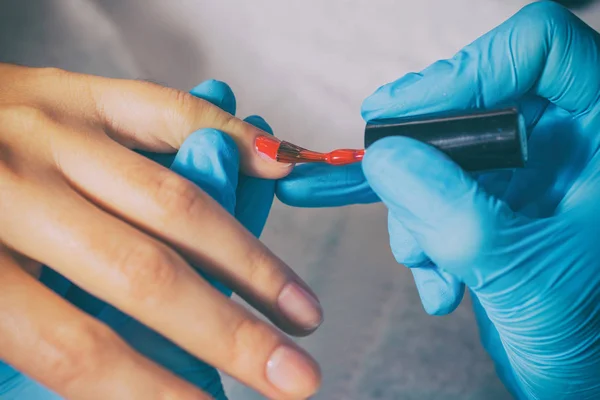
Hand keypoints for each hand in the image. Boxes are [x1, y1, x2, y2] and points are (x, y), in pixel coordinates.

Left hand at [0, 65, 320, 398]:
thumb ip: (34, 338)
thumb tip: (142, 374)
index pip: (75, 346)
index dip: (151, 389)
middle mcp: (12, 189)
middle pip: (142, 274)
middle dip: (230, 334)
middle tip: (295, 377)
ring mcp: (49, 130)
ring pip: (172, 202)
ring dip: (250, 262)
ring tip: (300, 309)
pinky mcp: (74, 91)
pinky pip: (166, 111)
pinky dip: (230, 138)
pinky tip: (277, 170)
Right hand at [278, 2, 599, 397]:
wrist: (585, 386)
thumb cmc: (593, 342)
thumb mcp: (521, 273)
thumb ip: (452, 212)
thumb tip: (387, 157)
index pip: (538, 48)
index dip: (467, 70)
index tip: (401, 113)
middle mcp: (568, 140)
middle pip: (473, 102)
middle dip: (421, 157)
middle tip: (382, 177)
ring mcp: (530, 173)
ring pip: (444, 153)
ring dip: (416, 209)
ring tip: (425, 262)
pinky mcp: (499, 204)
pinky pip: (439, 193)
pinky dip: (422, 234)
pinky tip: (437, 283)